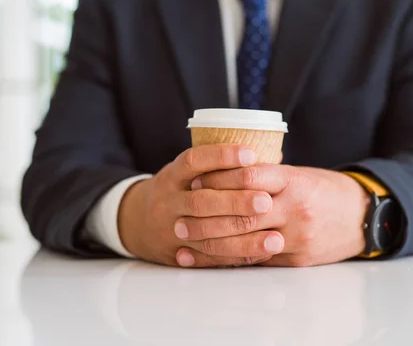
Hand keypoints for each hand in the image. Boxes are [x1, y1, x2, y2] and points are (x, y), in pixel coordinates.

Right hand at [118, 145, 285, 266]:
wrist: (137, 223)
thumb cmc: (178, 191)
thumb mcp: (187, 173)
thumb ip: (221, 167)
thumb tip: (273, 155)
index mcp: (172, 176)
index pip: (194, 161)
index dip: (221, 156)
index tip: (250, 154)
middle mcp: (168, 201)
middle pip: (201, 201)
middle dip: (235, 201)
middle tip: (266, 201)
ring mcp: (171, 230)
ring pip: (205, 234)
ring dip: (243, 237)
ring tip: (275, 238)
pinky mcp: (179, 254)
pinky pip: (210, 258)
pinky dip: (237, 255)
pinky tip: (261, 253)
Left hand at [179, 165, 369, 266]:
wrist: (362, 217)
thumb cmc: (325, 191)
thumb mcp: (300, 175)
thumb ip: (268, 178)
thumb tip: (223, 174)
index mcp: (294, 181)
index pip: (250, 175)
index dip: (219, 178)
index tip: (194, 180)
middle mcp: (296, 208)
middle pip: (243, 212)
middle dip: (207, 215)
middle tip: (181, 216)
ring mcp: (297, 235)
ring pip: (246, 240)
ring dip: (211, 242)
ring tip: (185, 240)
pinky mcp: (297, 258)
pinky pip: (257, 260)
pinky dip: (230, 259)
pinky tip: (208, 258)